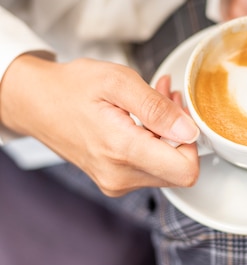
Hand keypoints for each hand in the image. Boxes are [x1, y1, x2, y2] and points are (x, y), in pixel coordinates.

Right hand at [0, 55, 199, 195]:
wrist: (35, 102)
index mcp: (122, 151)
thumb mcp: (117, 82)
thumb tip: (189, 131)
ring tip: (155, 97)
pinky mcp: (114, 179)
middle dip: (180, 131)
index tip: (180, 113)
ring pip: (165, 167)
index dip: (193, 141)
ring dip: (167, 132)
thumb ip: (156, 108)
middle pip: (178, 168)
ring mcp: (115, 181)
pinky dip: (153, 139)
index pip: (185, 171)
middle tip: (168, 96)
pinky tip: (144, 113)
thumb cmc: (71, 88)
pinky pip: (148, 165)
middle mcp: (120, 176)